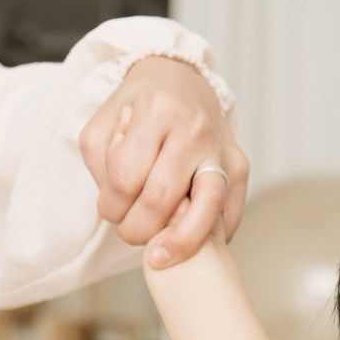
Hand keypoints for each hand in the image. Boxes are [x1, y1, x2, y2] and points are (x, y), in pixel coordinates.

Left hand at [80, 55, 249, 266]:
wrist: (182, 83)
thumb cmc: (139, 111)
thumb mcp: (104, 123)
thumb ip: (100, 162)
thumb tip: (121, 205)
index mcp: (155, 110)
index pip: (124, 177)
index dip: (110, 206)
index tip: (109, 210)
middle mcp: (192, 127)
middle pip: (160, 198)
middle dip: (137, 228)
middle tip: (129, 232)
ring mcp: (221, 148)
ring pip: (204, 209)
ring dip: (177, 243)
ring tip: (159, 257)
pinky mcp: (239, 168)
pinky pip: (227, 215)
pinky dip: (206, 237)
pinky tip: (188, 242)